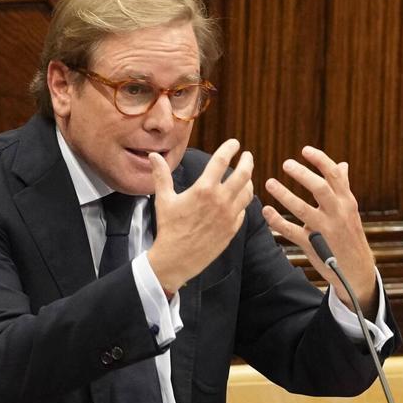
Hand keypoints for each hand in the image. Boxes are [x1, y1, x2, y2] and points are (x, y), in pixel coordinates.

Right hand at [146, 138, 253, 295]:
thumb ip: (161, 175)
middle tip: (247, 156)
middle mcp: (220, 200)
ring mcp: (229, 215)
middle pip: (243, 174)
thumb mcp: (163, 199)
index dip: (230, 148)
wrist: (177, 258)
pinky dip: (243, 201)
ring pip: (247, 192)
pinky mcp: (232, 229)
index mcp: (204, 189)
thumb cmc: (169, 228)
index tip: (234, 143)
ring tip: (245, 176)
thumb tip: (153, 155)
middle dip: (248, 161)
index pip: (222, 160)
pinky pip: (243, 210)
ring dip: (248, 180)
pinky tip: (239, 198)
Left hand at [262, 146, 377, 313]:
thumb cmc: (350, 235)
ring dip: (284, 195)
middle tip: (286, 164)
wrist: (357, 270)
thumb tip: (342, 164)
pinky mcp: (312, 245)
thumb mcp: (350, 210)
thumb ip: (343, 187)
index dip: (320, 160)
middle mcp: (337, 214)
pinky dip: (277, 221)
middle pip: (320, 189)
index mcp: (346, 202)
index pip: (334, 176)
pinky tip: (266, 211)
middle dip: (302, 174)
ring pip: (303, 210)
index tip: (305, 150)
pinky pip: (292, 231)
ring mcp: (324, 230)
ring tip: (269, 183)